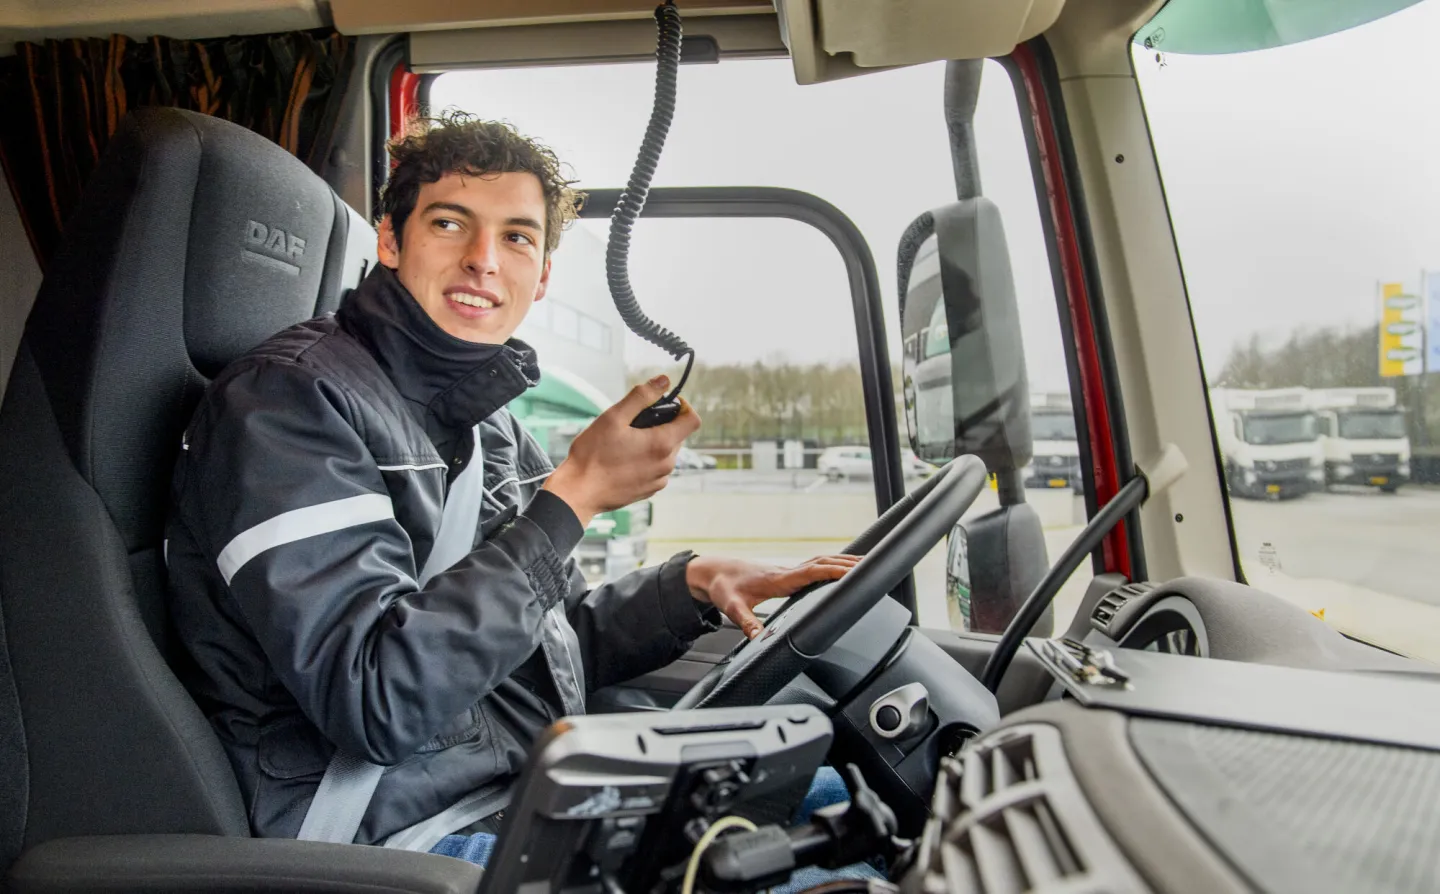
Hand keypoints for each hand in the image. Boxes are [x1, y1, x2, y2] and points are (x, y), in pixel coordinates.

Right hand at [543, 375, 699, 526]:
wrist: (579, 491)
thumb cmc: (593, 455)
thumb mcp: (614, 417)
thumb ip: (641, 396)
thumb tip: (663, 381)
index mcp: (662, 444)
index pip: (693, 420)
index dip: (683, 406)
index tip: (664, 403)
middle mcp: (666, 464)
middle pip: (678, 435)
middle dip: (662, 424)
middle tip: (634, 423)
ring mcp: (659, 480)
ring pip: (667, 452)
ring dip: (654, 442)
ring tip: (626, 442)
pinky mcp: (649, 490)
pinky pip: (657, 468)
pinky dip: (647, 459)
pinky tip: (624, 459)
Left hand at [686, 555, 861, 639]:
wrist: (712, 572)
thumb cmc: (723, 587)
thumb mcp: (732, 608)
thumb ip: (747, 623)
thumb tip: (760, 640)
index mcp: (778, 579)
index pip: (811, 572)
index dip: (833, 571)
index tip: (853, 572)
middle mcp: (786, 572)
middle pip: (822, 562)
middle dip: (847, 564)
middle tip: (871, 565)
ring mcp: (787, 571)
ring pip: (820, 561)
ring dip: (841, 561)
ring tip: (865, 564)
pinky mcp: (786, 574)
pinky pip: (813, 566)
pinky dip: (830, 564)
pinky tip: (839, 569)